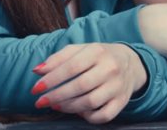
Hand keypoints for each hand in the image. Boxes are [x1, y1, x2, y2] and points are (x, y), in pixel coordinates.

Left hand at [31, 43, 145, 124]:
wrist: (130, 63)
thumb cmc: (98, 56)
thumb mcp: (80, 50)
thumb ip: (58, 58)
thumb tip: (37, 71)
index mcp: (97, 52)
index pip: (71, 67)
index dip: (52, 79)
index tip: (36, 89)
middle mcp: (110, 68)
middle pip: (80, 86)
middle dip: (56, 96)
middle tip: (41, 102)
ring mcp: (117, 86)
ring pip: (91, 102)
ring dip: (69, 107)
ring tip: (56, 106)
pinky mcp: (122, 101)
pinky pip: (104, 116)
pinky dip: (88, 117)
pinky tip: (78, 111)